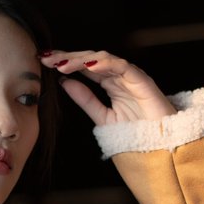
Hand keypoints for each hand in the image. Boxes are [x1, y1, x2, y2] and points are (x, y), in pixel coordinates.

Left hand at [40, 50, 176, 124]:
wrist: (161, 147)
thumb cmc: (137, 133)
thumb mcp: (103, 118)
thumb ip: (86, 100)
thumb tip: (65, 83)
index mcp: (109, 83)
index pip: (83, 67)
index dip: (64, 63)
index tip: (43, 63)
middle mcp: (118, 76)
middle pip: (90, 59)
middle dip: (67, 57)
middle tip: (46, 57)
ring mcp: (130, 76)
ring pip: (103, 59)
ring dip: (81, 60)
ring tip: (62, 64)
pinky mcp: (142, 81)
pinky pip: (122, 67)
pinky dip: (105, 64)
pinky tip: (88, 66)